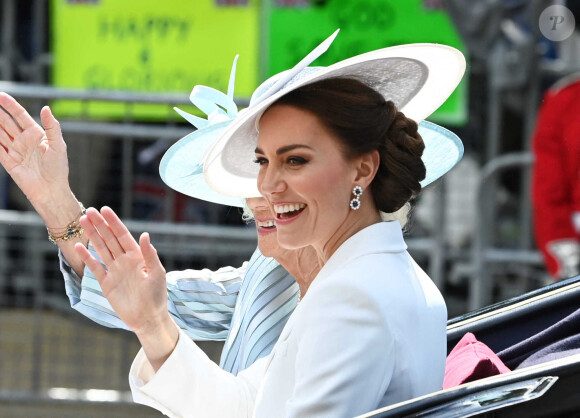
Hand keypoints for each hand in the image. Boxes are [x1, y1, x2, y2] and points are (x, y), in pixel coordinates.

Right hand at [0, 93, 70, 204]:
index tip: (0, 95)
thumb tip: (46, 108)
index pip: (20, 116)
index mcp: (36, 134)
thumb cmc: (58, 168)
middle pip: (6, 122)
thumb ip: (52, 127)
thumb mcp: (58, 145)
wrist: (51, 190)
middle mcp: (24, 140)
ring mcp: (15, 150)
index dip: (10, 105)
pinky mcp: (8, 162)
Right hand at [75, 207, 169, 334]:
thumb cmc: (157, 296)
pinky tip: (78, 247)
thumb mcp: (157, 273)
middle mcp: (125, 261)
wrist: (148, 318)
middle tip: (89, 211)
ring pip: (101, 249)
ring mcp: (115, 271)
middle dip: (100, 225)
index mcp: (138, 256)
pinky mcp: (107, 283)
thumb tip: (145, 234)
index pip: (123, 235)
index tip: (104, 210)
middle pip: (110, 239)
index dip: (113, 222)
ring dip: (92, 236)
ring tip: (82, 222)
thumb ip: (150, 254)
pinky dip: (87, 257)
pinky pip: (95, 267)